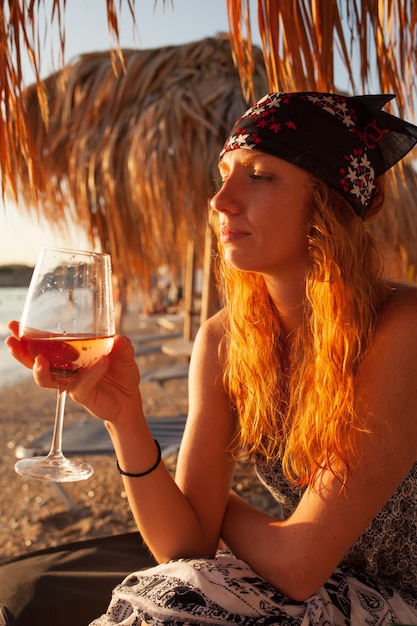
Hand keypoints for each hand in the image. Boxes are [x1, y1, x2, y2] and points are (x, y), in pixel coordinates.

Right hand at [6, 321, 141, 422]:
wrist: (130, 399)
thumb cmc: (121, 373)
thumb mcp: (124, 353)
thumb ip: (122, 344)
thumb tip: (118, 339)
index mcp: (69, 353)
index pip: (45, 343)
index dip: (29, 334)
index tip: (14, 325)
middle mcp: (64, 369)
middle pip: (35, 361)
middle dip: (21, 351)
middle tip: (11, 340)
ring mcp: (70, 383)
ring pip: (46, 379)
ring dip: (39, 369)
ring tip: (40, 359)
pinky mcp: (81, 395)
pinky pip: (80, 385)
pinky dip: (91, 373)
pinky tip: (103, 362)